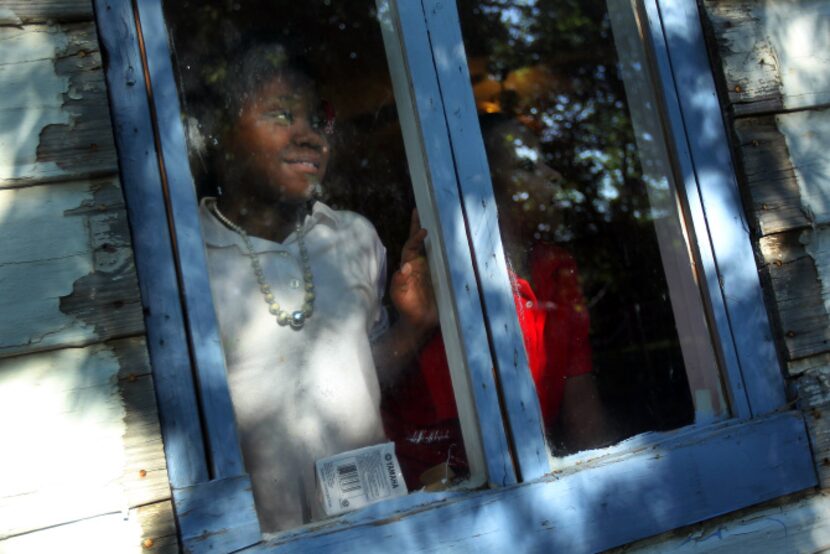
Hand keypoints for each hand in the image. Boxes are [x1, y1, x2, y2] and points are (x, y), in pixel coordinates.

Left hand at [390, 209, 438, 335]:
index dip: (415, 238)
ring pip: (434, 248)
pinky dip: (450, 250)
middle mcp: (420, 263)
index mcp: (409, 265)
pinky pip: (447, 260)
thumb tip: (403, 268)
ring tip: (441, 219)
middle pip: (420, 241)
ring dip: (437, 234)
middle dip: (419, 225)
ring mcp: (432, 268)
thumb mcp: (400, 296)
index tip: (423, 230)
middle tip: (422, 208)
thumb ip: (399, 283)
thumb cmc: (407, 307)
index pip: (411, 246)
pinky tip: (457, 241)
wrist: (420, 322)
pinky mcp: (443, 275)